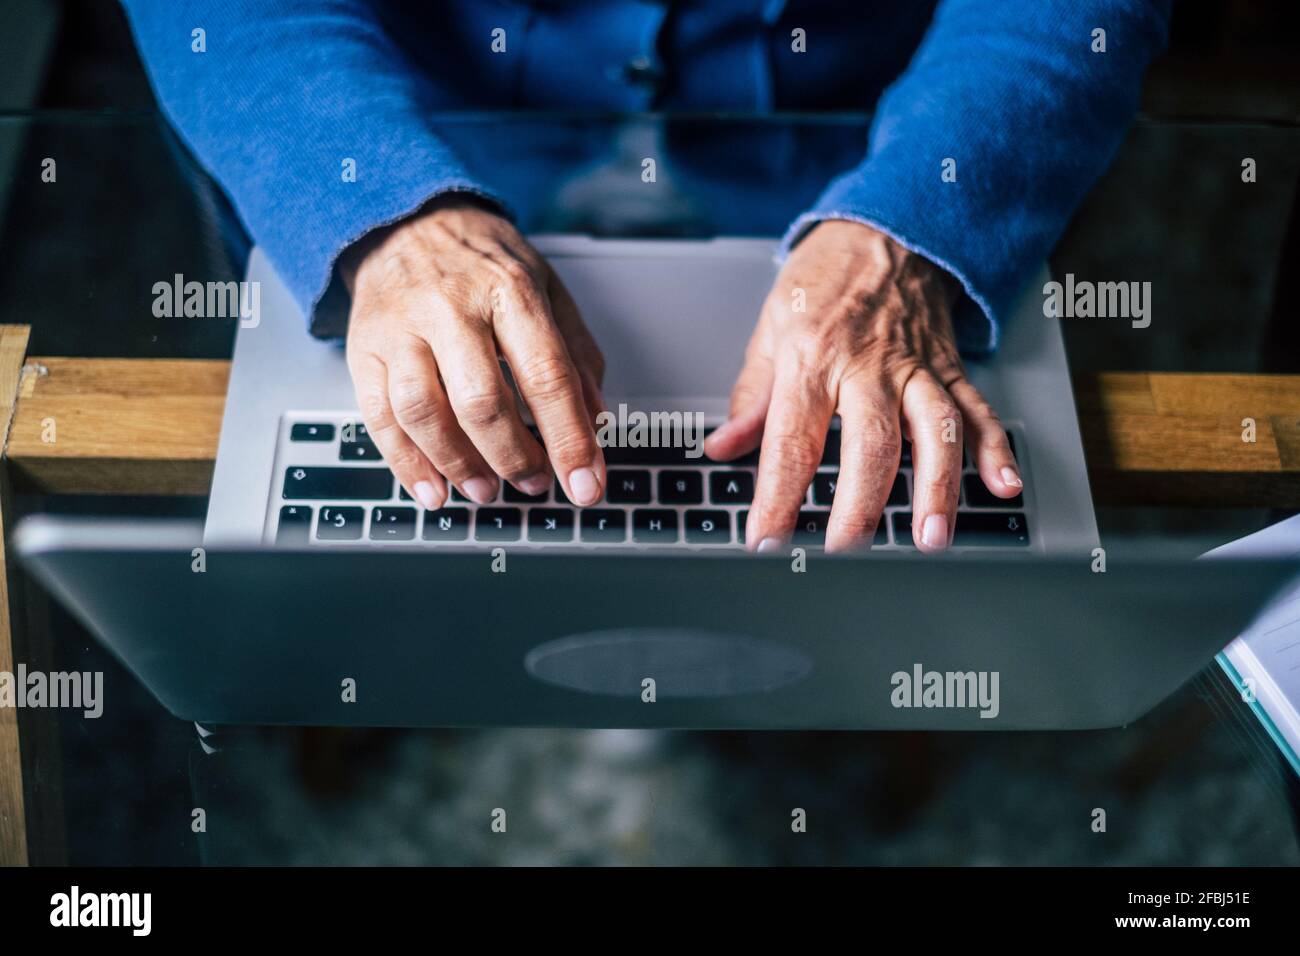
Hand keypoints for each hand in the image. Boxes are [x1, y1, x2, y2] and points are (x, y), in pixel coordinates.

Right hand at [341, 196, 606, 510]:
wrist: (404, 219)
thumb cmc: (482, 260)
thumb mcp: (546, 286)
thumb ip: (576, 351)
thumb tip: (596, 419)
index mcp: (510, 290)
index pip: (547, 376)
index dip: (569, 438)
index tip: (585, 483)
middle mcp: (452, 308)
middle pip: (482, 402)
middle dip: (514, 458)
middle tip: (533, 484)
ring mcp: (402, 329)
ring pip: (424, 413)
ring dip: (459, 465)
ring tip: (485, 489)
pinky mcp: (364, 348)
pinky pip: (379, 417)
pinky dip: (407, 464)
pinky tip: (433, 488)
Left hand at [704, 221, 1021, 553]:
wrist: (885, 226)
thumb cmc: (823, 279)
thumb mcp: (771, 328)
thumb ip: (751, 396)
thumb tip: (723, 448)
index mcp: (812, 359)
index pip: (791, 441)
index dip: (777, 497)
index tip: (766, 542)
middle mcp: (868, 366)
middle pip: (870, 443)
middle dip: (859, 506)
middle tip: (846, 555)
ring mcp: (916, 368)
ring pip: (934, 430)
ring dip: (937, 488)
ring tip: (931, 538)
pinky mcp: (950, 368)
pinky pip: (978, 410)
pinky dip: (995, 449)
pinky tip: (1003, 487)